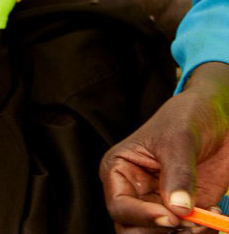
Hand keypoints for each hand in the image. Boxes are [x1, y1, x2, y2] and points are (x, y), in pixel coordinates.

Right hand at [101, 63, 228, 232]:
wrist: (218, 116)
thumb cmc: (188, 116)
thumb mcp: (179, 139)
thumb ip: (178, 174)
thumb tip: (177, 209)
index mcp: (119, 171)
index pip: (119, 206)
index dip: (142, 217)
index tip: (172, 216)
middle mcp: (135, 192)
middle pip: (133, 231)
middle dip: (162, 231)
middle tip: (192, 221)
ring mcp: (160, 203)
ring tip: (207, 217)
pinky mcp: (184, 210)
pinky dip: (202, 232)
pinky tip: (212, 213)